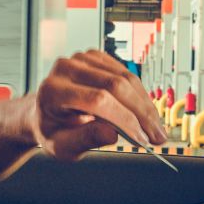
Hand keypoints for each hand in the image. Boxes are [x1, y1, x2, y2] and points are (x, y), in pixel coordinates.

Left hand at [33, 50, 167, 160]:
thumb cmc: (53, 131)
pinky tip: (147, 113)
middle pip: (115, 85)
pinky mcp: (96, 58)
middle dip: (141, 114)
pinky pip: (126, 74)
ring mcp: (82, 59)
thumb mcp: (63, 146)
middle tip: (158, 137)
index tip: (142, 140)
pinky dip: (140, 95)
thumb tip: (113, 135)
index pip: (97, 100)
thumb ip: (85, 140)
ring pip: (125, 78)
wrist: (46, 112)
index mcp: (53, 90)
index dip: (124, 119)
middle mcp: (66, 68)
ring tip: (156, 129)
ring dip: (145, 105)